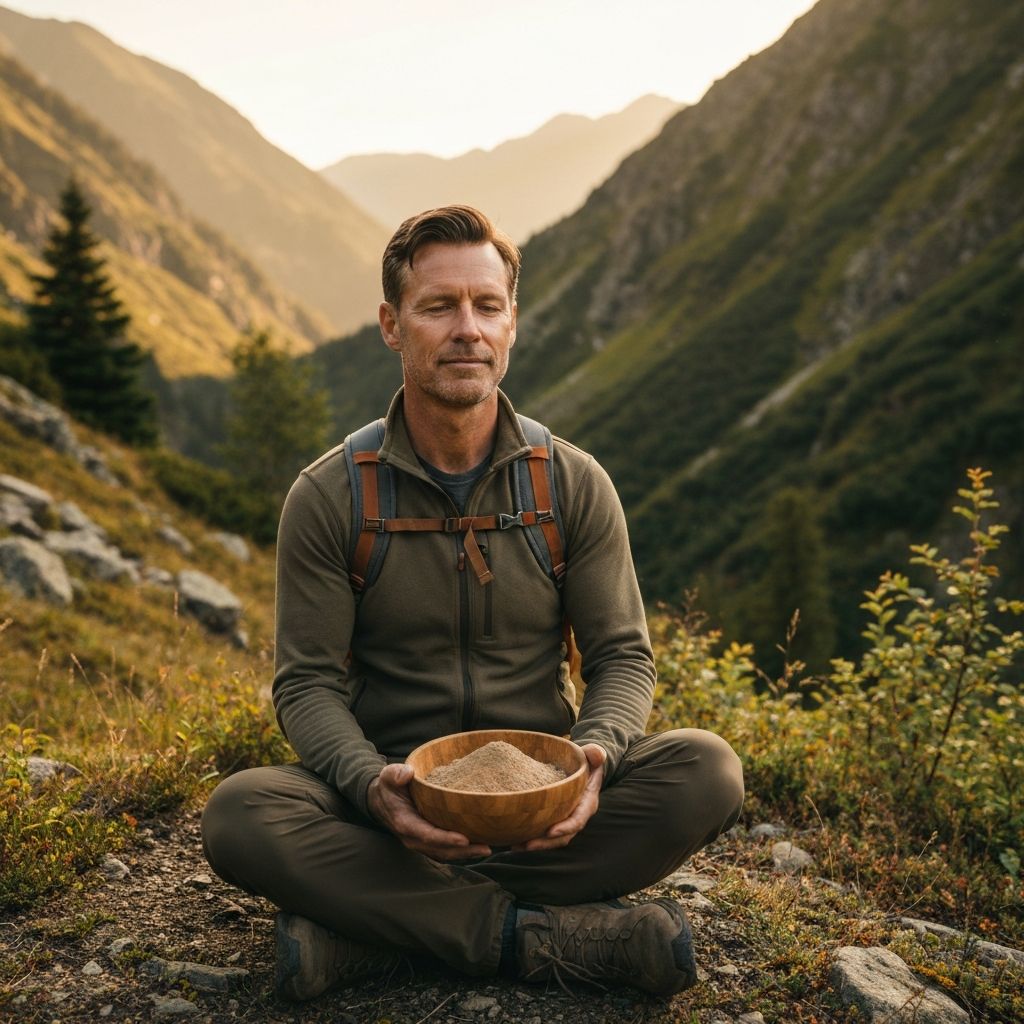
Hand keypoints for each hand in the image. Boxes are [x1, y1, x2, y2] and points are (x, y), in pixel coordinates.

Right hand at [367, 763, 492, 861]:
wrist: (383, 800)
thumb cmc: (389, 786)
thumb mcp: (388, 776)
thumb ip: (396, 774)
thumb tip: (407, 773)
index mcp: (404, 823)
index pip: (426, 834)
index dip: (445, 839)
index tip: (464, 839)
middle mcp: (413, 837)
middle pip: (440, 849)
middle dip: (463, 851)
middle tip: (485, 847)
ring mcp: (421, 842)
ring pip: (445, 854)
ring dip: (466, 854)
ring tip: (487, 848)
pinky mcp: (428, 841)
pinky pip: (446, 850)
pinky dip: (462, 852)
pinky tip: (479, 845)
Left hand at [514, 743, 605, 852]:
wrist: (584, 766)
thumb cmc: (586, 760)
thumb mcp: (591, 754)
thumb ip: (595, 753)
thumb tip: (597, 754)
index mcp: (588, 802)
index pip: (578, 819)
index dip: (566, 827)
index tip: (550, 832)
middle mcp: (578, 815)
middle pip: (563, 836)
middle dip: (545, 842)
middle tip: (526, 845)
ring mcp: (566, 819)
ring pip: (553, 839)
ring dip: (536, 844)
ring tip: (516, 845)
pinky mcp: (556, 818)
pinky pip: (545, 833)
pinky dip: (532, 837)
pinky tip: (514, 839)